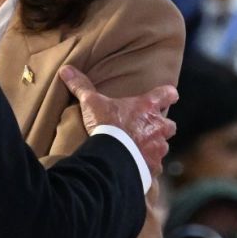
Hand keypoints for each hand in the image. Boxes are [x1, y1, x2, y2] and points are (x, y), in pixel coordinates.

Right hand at [59, 66, 177, 175]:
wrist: (111, 158)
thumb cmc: (106, 126)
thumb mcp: (91, 103)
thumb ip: (81, 86)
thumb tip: (66, 70)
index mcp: (147, 107)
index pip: (168, 94)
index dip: (169, 94)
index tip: (170, 95)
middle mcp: (158, 127)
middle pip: (170, 125)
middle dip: (162, 127)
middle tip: (148, 128)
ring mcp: (158, 148)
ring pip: (163, 147)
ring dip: (154, 147)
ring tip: (139, 150)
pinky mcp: (154, 167)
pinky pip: (155, 167)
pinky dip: (148, 166)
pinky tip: (136, 168)